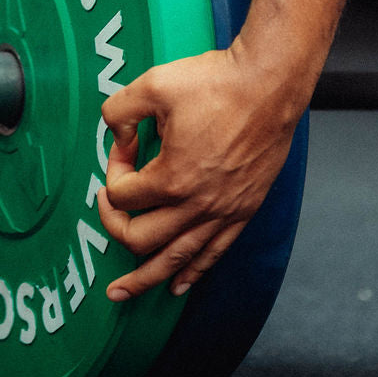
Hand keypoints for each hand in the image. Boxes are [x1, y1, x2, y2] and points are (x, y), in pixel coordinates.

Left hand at [97, 44, 301, 301]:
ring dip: (145, 280)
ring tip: (121, 294)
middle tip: (108, 208)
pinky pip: (213, 254)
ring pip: (176, 260)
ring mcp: (222, 212)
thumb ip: (119, 111)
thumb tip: (114, 135)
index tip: (123, 144)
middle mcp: (196, 204)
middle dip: (115, 227)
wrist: (269, 84)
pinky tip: (178, 286)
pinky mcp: (243, 210)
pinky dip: (192, 273)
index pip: (123, 194)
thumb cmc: (215, 82)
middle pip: (141, 238)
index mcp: (171, 177)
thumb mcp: (153, 84)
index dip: (112, 170)